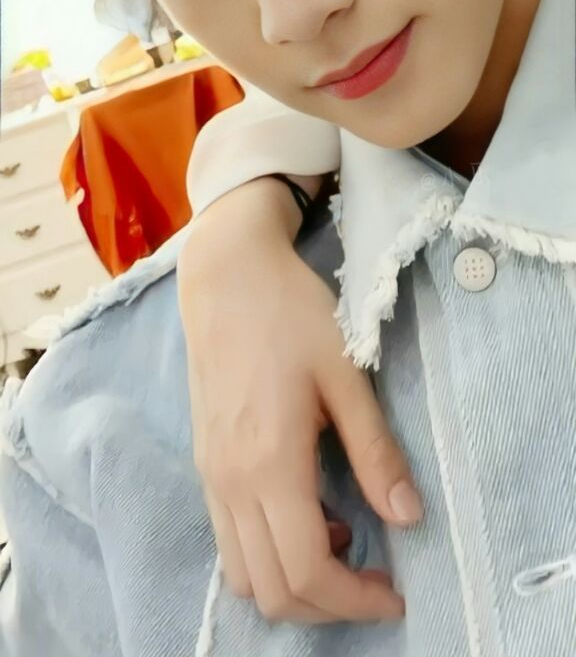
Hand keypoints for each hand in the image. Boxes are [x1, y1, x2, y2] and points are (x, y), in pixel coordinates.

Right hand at [178, 177, 420, 624]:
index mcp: (269, 462)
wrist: (225, 273)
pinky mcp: (206, 462)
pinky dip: (269, 554)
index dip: (355, 600)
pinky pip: (230, 541)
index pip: (306, 572)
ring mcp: (211, 475)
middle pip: (271, 591)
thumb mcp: (345, 372)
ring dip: (294, 584)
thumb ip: (375, 449)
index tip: (396, 592)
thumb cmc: (290, 311)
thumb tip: (409, 517)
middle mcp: (230, 482)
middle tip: (376, 579)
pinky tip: (309, 511)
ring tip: (342, 541)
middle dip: (328, 606)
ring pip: (243, 575)